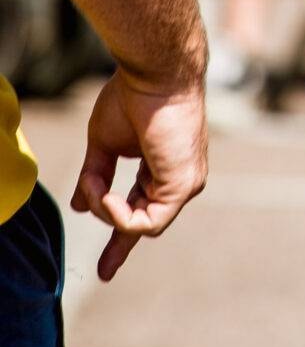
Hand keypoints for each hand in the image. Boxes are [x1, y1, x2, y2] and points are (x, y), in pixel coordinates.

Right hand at [72, 68, 207, 281]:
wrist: (155, 74)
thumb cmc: (132, 98)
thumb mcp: (104, 144)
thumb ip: (95, 176)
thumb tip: (78, 207)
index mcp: (161, 166)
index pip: (142, 206)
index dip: (121, 232)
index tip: (107, 267)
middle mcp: (178, 177)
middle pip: (145, 221)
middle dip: (120, 243)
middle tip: (104, 272)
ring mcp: (185, 183)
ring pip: (141, 223)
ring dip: (108, 211)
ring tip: (94, 189)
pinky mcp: (184, 185)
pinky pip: (147, 221)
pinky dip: (121, 215)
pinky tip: (106, 196)